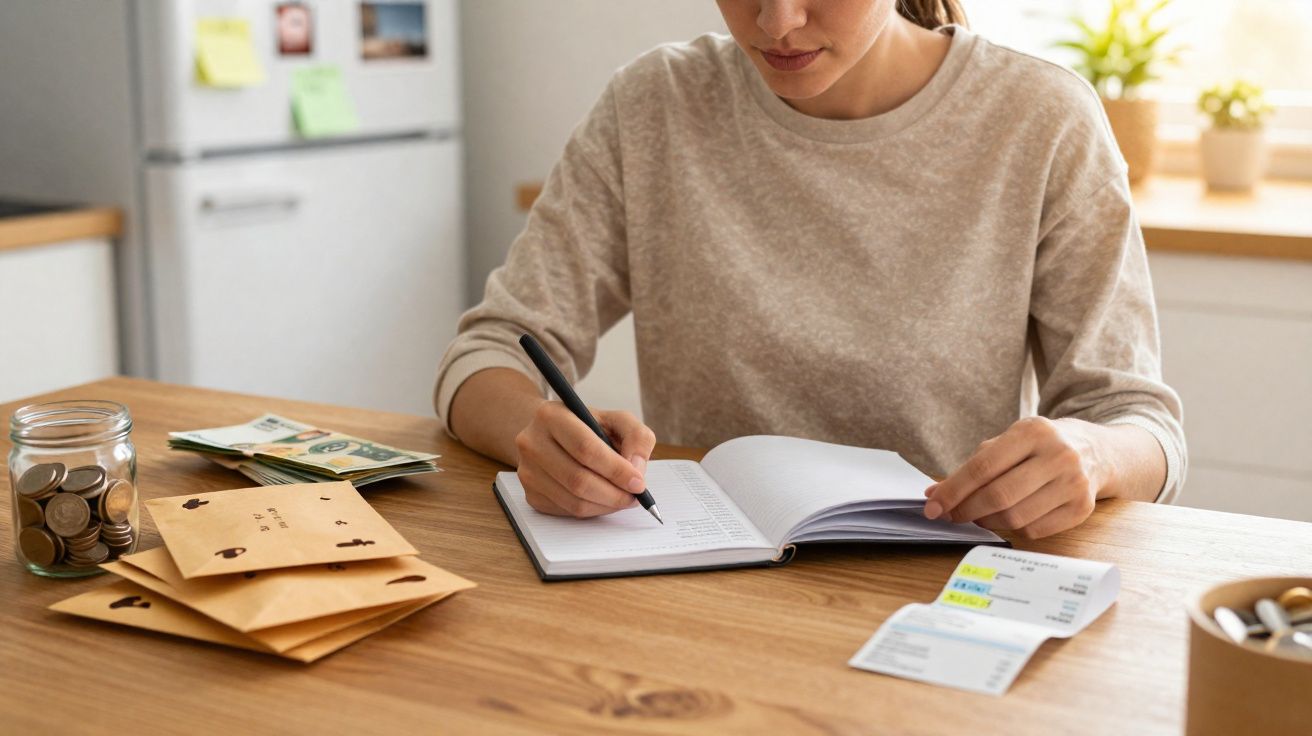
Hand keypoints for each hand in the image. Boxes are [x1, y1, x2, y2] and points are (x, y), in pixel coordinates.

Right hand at [514, 401, 656, 517]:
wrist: (552, 434)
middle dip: (614, 494)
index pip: (585, 448)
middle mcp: (532, 443)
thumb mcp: (616, 419)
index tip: (638, 483)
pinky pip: (567, 511)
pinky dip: (592, 510)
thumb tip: (636, 470)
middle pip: (578, 480)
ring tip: (623, 498)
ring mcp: (527, 471)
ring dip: (606, 505)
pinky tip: (603, 499)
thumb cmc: (588, 427)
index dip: (616, 470)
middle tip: (634, 496)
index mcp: (551, 416)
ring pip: (573, 501)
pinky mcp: (530, 494)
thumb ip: (636, 437)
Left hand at [923, 417, 1110, 538]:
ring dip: (988, 521)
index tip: (933, 506)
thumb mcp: (1010, 442)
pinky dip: (1013, 529)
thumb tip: (935, 493)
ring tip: (978, 514)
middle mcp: (1058, 455)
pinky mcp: (1082, 508)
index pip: (983, 467)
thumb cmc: (1041, 446)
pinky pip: (1035, 530)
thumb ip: (973, 465)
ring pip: (1015, 517)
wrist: (1097, 451)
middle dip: (966, 510)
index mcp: (1033, 432)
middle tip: (950, 515)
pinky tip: (1008, 517)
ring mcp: (1073, 483)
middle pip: (999, 495)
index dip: (953, 490)